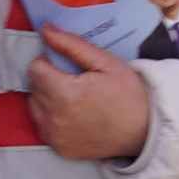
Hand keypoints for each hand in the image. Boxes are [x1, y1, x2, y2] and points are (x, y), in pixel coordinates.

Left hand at [26, 34, 150, 162]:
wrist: (144, 132)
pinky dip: (51, 118)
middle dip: (48, 79)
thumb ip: (71, 45)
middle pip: (33, 87)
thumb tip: (46, 30)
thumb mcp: (105, 62)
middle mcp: (55, 118)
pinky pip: (42, 126)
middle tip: (73, 80)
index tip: (66, 65)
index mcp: (65, 94)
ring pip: (34, 106)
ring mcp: (55, 136)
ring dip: (46, 98)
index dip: (48, 62)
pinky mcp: (59, 148)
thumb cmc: (128, 94)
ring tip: (72, 97)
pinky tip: (72, 114)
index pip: (34, 69)